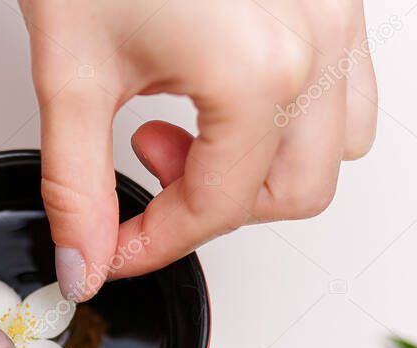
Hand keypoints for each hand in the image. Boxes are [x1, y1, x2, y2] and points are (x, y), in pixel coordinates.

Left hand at [20, 0, 377, 298]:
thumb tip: (86, 256)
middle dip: (212, 206)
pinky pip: (345, 91)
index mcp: (256, 69)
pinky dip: (288, 119)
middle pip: (294, 192)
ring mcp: (335, 15)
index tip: (114, 247)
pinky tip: (224, 95)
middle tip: (148, 170)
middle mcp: (315, 43)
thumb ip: (76, 184)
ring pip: (334, 147)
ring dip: (260, 166)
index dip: (155, 242)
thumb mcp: (70, 73)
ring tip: (189, 130)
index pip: (218, 207)